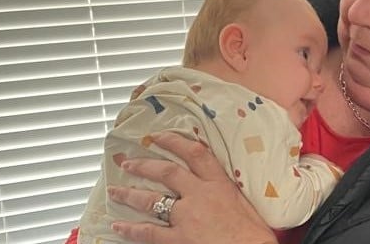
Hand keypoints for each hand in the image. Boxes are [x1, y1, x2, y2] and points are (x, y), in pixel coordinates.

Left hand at [108, 132, 277, 243]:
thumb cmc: (254, 234)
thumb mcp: (244, 203)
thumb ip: (226, 191)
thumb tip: (216, 185)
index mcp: (219, 184)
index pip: (195, 153)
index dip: (174, 141)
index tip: (158, 136)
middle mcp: (199, 195)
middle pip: (167, 172)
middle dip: (144, 165)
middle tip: (127, 162)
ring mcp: (186, 217)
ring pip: (152, 200)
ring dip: (130, 194)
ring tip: (115, 191)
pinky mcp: (179, 239)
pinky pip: (149, 233)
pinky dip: (131, 230)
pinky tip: (119, 226)